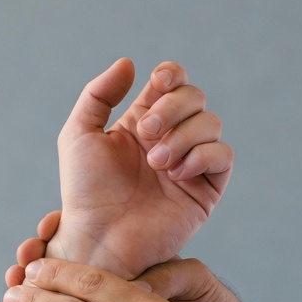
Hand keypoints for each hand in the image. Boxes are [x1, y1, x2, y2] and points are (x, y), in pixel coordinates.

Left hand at [49, 59, 231, 278]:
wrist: (99, 238)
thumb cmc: (84, 191)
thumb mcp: (78, 134)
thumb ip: (98, 94)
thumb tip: (130, 63)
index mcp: (143, 122)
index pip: (171, 82)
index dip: (172, 75)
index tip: (158, 83)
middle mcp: (170, 138)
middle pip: (195, 97)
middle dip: (173, 108)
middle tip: (147, 134)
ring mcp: (190, 163)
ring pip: (212, 123)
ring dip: (184, 136)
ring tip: (156, 163)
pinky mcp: (205, 189)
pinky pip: (223, 156)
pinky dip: (202, 156)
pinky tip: (176, 174)